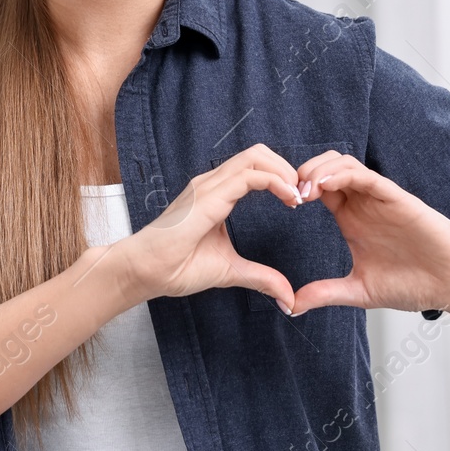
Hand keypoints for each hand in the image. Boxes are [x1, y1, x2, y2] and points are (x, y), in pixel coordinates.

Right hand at [114, 144, 306, 311]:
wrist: (145, 272)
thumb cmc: (176, 267)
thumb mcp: (230, 270)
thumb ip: (260, 277)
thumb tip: (288, 297)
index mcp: (216, 194)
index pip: (255, 168)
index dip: (281, 177)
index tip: (299, 201)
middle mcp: (212, 183)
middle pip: (258, 153)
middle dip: (287, 167)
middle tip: (304, 194)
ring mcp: (208, 186)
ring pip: (255, 157)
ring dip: (284, 171)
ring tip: (298, 195)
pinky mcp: (207, 197)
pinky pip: (248, 177)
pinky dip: (275, 181)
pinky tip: (288, 199)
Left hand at [288, 151, 449, 315]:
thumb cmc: (413, 284)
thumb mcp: (359, 291)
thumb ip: (326, 293)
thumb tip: (291, 306)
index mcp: (350, 218)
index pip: (316, 189)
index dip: (294, 190)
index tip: (280, 204)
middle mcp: (362, 203)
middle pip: (323, 168)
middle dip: (300, 174)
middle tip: (284, 193)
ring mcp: (378, 198)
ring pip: (342, 164)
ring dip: (317, 170)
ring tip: (301, 189)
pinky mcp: (397, 197)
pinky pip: (366, 175)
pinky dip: (342, 174)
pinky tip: (324, 186)